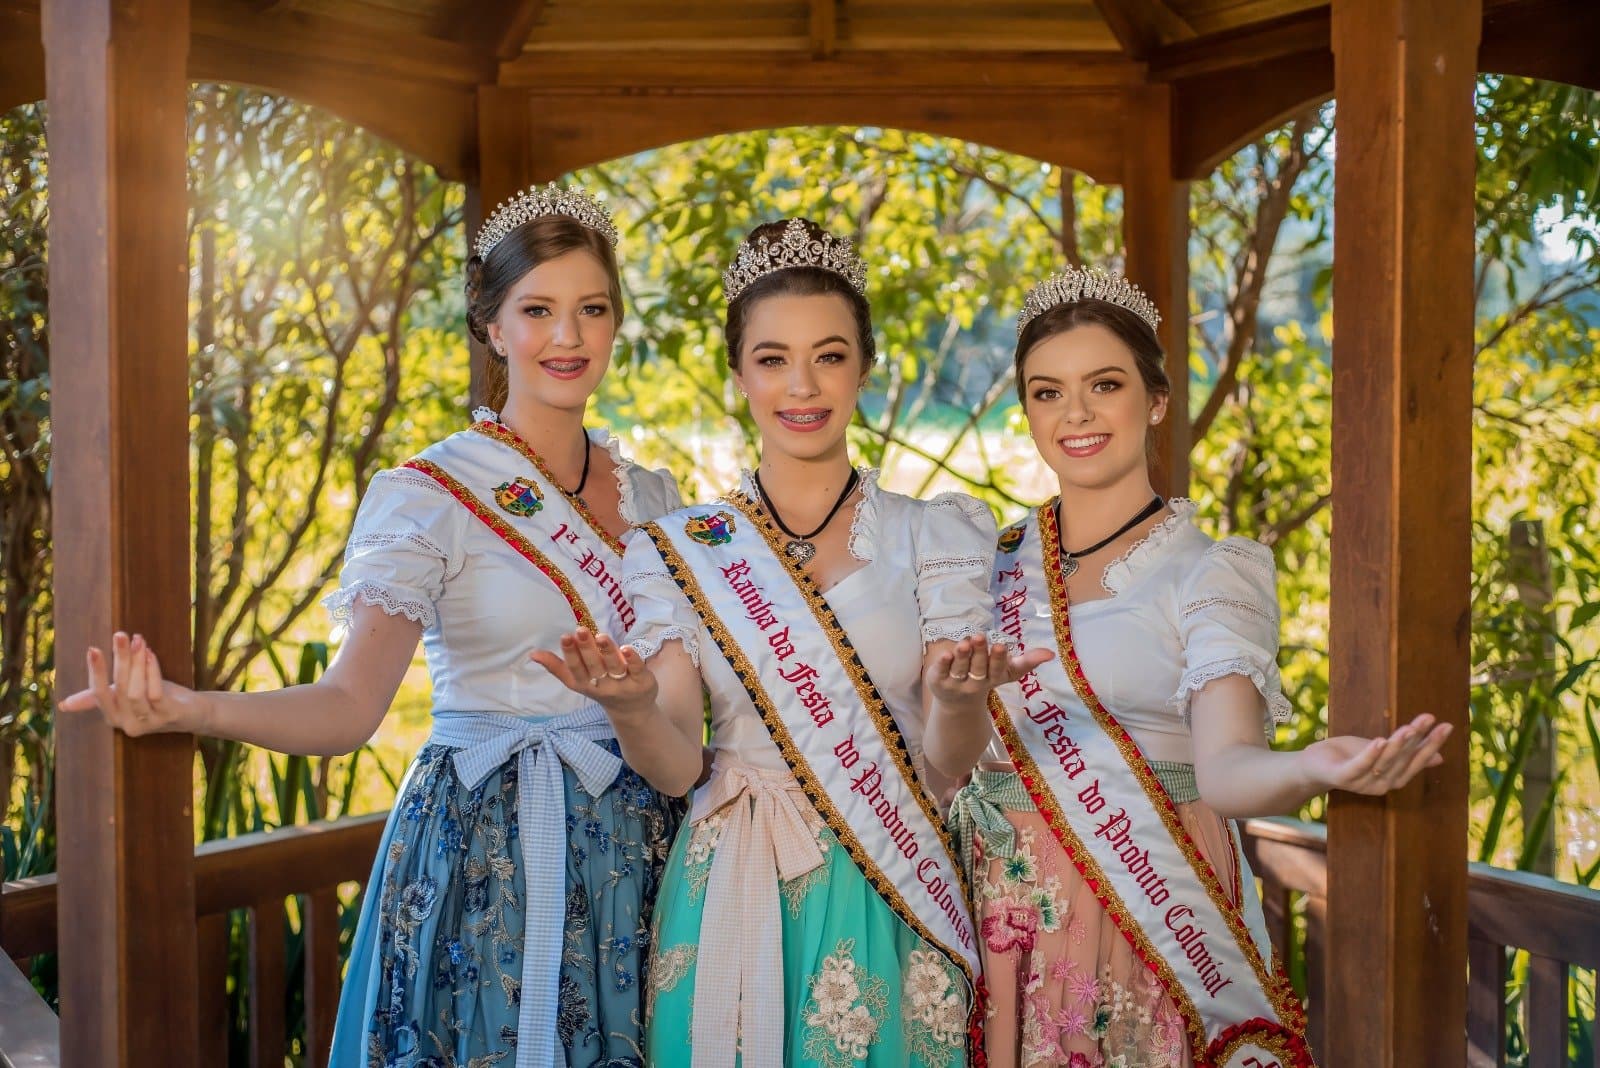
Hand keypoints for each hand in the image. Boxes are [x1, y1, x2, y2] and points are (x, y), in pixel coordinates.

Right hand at [57, 631, 209, 736]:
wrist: (194, 712)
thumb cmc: (157, 698)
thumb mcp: (126, 695)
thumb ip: (98, 697)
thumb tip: (63, 706)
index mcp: (113, 717)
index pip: (97, 695)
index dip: (95, 672)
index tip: (93, 649)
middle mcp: (127, 724)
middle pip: (118, 688)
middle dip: (119, 659)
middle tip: (121, 635)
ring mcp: (148, 722)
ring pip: (134, 692)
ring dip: (136, 663)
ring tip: (139, 641)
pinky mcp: (168, 716)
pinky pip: (155, 693)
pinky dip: (152, 671)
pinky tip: (150, 654)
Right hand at [530, 627, 657, 714]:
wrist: (632, 710)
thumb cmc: (600, 687)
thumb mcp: (577, 681)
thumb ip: (557, 667)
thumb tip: (532, 654)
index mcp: (585, 684)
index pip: (575, 669)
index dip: (570, 654)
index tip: (565, 636)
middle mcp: (603, 685)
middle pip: (594, 667)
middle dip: (586, 649)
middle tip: (581, 630)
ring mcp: (623, 684)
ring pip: (614, 667)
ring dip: (607, 652)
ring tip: (600, 636)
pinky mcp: (642, 681)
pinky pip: (637, 670)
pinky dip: (632, 660)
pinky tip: (627, 648)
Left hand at [926, 635, 1053, 707]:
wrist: (957, 703)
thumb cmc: (986, 678)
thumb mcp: (1007, 672)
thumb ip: (1027, 661)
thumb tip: (1051, 653)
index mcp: (993, 678)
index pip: (998, 670)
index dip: (998, 660)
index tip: (1000, 646)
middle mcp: (975, 683)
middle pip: (978, 668)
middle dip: (980, 653)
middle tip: (980, 636)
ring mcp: (956, 684)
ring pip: (960, 670)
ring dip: (962, 656)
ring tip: (964, 642)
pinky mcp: (938, 682)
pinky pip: (941, 672)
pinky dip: (943, 664)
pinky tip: (946, 653)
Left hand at [1300, 713, 1451, 794]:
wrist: (1312, 765)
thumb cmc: (1348, 757)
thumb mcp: (1381, 752)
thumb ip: (1407, 754)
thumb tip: (1440, 758)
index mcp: (1392, 778)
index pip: (1417, 760)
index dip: (1432, 744)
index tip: (1446, 725)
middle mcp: (1381, 784)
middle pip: (1403, 760)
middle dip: (1420, 740)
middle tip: (1432, 719)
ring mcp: (1362, 783)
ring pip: (1384, 763)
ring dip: (1398, 745)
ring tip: (1409, 728)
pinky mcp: (1342, 778)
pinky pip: (1359, 767)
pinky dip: (1370, 755)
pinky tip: (1380, 740)